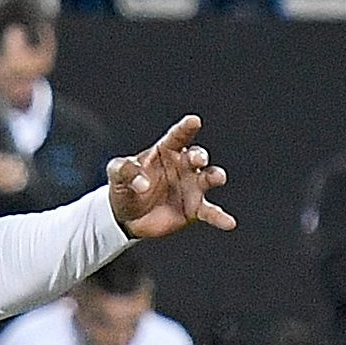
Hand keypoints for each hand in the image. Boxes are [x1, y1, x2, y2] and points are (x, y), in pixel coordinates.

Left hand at [108, 116, 234, 237]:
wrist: (127, 216)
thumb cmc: (124, 186)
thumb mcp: (116, 174)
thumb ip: (126, 171)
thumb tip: (143, 183)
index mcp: (166, 151)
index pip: (177, 136)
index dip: (186, 128)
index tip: (194, 121)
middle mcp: (183, 166)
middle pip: (197, 156)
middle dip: (199, 155)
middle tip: (196, 159)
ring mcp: (192, 187)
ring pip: (209, 178)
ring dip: (215, 176)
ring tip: (217, 178)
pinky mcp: (194, 209)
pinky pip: (210, 212)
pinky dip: (219, 217)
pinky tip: (229, 223)